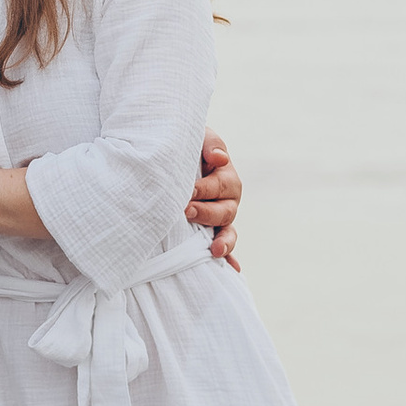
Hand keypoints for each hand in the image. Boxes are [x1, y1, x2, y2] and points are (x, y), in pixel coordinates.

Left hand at [188, 130, 241, 264]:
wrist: (172, 153)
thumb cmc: (187, 143)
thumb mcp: (199, 136)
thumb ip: (210, 143)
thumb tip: (219, 159)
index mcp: (226, 176)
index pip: (220, 185)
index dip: (205, 189)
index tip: (188, 191)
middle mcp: (227, 199)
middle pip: (225, 211)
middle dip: (206, 213)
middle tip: (186, 211)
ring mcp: (221, 216)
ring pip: (227, 231)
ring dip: (223, 241)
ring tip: (214, 249)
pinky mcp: (212, 230)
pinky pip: (224, 245)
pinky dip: (230, 257)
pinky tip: (233, 269)